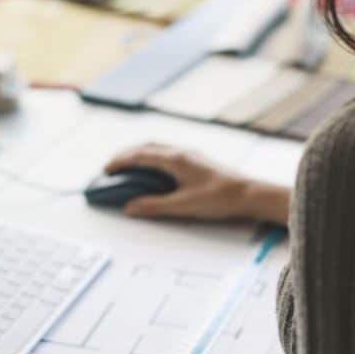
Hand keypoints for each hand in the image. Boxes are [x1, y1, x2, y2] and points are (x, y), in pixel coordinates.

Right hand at [104, 143, 289, 224]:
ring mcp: (190, 155)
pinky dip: (152, 157)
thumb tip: (129, 207)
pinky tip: (154, 169)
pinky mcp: (197, 161)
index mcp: (175, 159)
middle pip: (146, 146)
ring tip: (128, 166)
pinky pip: (167, 152)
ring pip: (158, 147)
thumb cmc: (219, 198)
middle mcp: (181, 152)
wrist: (248, 194)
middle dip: (127, 154)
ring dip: (140, 154)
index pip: (140, 155)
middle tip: (112, 167)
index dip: (120, 161)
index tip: (106, 169)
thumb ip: (154, 206)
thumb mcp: (183, 206)